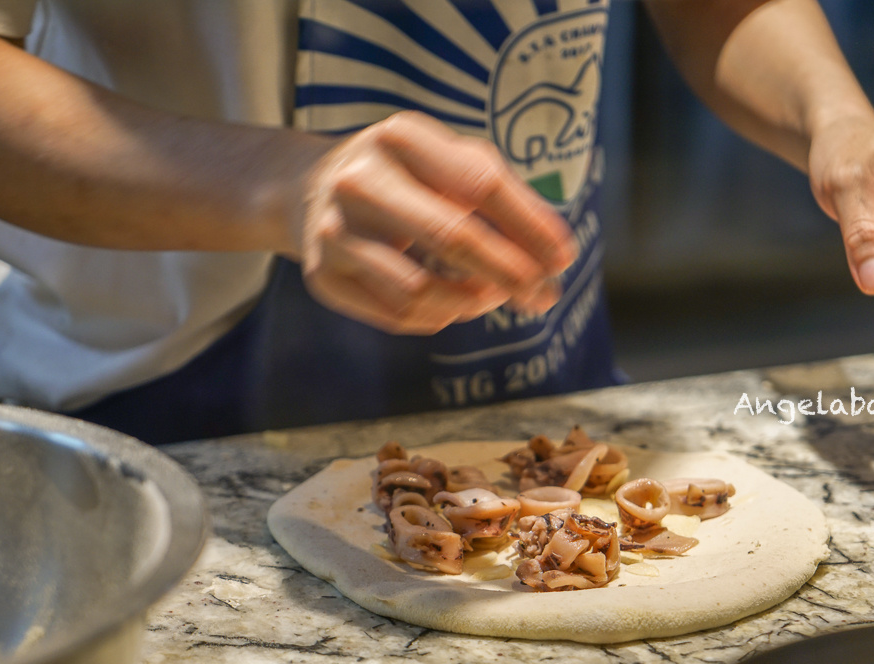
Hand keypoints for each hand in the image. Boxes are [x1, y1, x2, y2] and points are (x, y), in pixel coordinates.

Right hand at [293, 111, 576, 334]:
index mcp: (401, 137)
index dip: (529, 225)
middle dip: (511, 273)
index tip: (564, 258)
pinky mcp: (323, 275)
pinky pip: (399, 315)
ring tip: (494, 295)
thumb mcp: (446, 161)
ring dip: (474, 301)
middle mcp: (361, 180)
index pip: (481, 184)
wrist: (310, 187)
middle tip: (545, 296)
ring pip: (423, 291)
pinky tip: (456, 302)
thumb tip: (556, 254)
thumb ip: (502, 195)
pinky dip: (441, 316)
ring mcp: (335, 231)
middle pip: (453, 237)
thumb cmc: (404, 175)